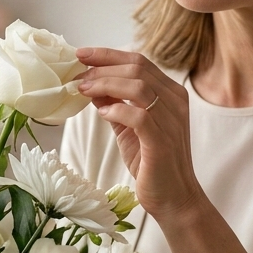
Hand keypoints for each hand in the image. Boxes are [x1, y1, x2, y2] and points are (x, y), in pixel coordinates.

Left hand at [75, 47, 201, 219]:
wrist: (174, 198)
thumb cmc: (151, 162)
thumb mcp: (128, 127)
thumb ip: (114, 104)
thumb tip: (90, 84)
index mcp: (170, 93)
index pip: (139, 61)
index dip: (108, 55)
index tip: (81, 54)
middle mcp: (174, 102)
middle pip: (137, 68)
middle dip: (102, 67)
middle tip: (78, 75)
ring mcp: (171, 121)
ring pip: (138, 87)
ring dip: (105, 84)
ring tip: (83, 90)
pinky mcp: (162, 142)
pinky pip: (139, 116)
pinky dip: (117, 110)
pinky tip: (102, 113)